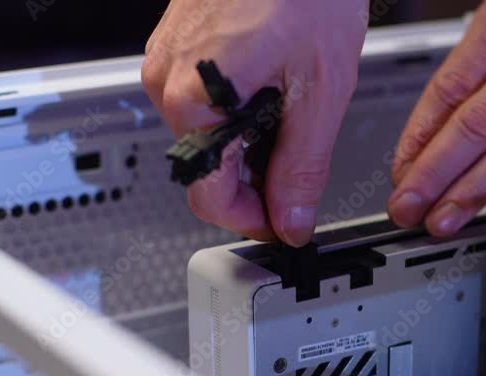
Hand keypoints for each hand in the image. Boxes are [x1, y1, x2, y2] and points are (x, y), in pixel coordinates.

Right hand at [142, 1, 367, 245]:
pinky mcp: (176, 42)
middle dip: (252, 181)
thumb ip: (302, 167)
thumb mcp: (319, 90)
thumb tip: (291, 219)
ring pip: (203, 134)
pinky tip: (269, 86)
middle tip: (299, 168)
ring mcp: (166, 58)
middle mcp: (165, 80)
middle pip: (205, 167)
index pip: (209, 198)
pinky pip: (199, 98)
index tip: (282, 223)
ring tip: (290, 110)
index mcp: (194, 99)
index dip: (252, 221)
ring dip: (245, 143)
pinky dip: (234, 110)